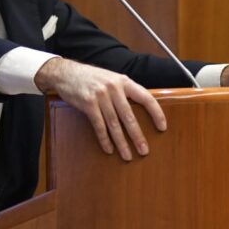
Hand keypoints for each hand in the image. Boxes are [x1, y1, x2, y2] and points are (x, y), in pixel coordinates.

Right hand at [34, 58, 165, 160]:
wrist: (66, 72)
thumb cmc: (91, 78)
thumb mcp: (111, 79)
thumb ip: (124, 91)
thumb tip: (139, 108)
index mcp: (123, 81)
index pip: (146, 97)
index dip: (156, 113)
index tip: (162, 127)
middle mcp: (113, 88)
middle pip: (129, 116)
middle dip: (137, 136)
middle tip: (144, 151)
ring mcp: (100, 96)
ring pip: (114, 124)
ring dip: (121, 142)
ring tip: (127, 155)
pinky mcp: (88, 104)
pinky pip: (99, 125)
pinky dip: (105, 139)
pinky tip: (109, 149)